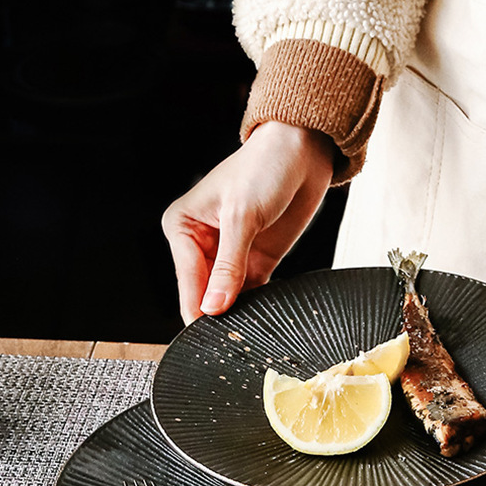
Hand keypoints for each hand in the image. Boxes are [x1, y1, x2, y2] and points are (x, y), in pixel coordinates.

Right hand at [162, 121, 334, 323]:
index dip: (198, 308)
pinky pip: (251, 293)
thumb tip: (213, 306)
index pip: (186, 280)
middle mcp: (201, 244)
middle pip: (203, 294)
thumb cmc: (264, 167)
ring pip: (226, 298)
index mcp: (182, 227)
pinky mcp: (255, 262)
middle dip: (217, 314)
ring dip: (237, 312)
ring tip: (248, 326)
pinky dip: (256, 305)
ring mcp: (229, 255)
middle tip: (230, 334)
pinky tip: (263, 314)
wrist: (302, 152)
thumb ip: (229, 266)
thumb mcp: (242, 217)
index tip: (208, 333)